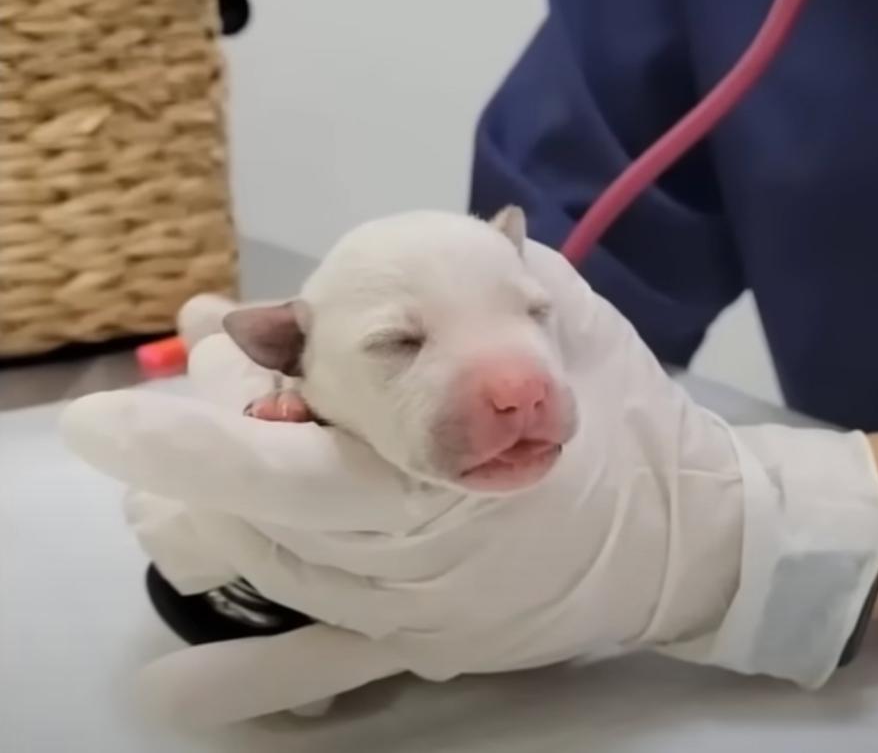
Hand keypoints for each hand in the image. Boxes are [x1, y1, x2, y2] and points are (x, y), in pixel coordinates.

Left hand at [62, 242, 877, 725]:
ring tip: (166, 452)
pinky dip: (235, 677)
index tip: (102, 418)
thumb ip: (485, 286)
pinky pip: (316, 673)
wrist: (696, 538)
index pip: (295, 471)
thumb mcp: (572, 327)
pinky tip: (167, 690)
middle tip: (199, 355)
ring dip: (197, 512)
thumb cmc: (635, 426)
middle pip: (260, 517)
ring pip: (265, 577)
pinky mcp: (424, 647)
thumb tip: (389, 267)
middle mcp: (417, 564)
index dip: (194, 443)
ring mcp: (414, 617)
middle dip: (199, 439)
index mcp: (454, 481)